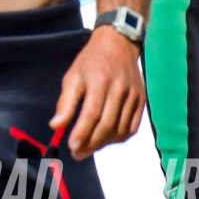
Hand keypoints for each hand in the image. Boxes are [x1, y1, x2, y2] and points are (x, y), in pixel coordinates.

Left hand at [52, 26, 144, 156]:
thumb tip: (56, 126)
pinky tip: (106, 140)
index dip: (82, 133)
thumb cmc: (91, 61)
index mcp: (100, 81)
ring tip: (89, 148)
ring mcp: (134, 96)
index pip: (92, 114)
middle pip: (107, 124)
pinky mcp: (142, 100)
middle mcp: (120, 89)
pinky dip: (119, 138)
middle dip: (91, 143)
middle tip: (78, 154)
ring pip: (120, 129)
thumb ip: (66, 103)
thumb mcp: (72, 76)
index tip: (72, 147)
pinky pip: (132, 127)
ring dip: (104, 143)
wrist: (118, 44)